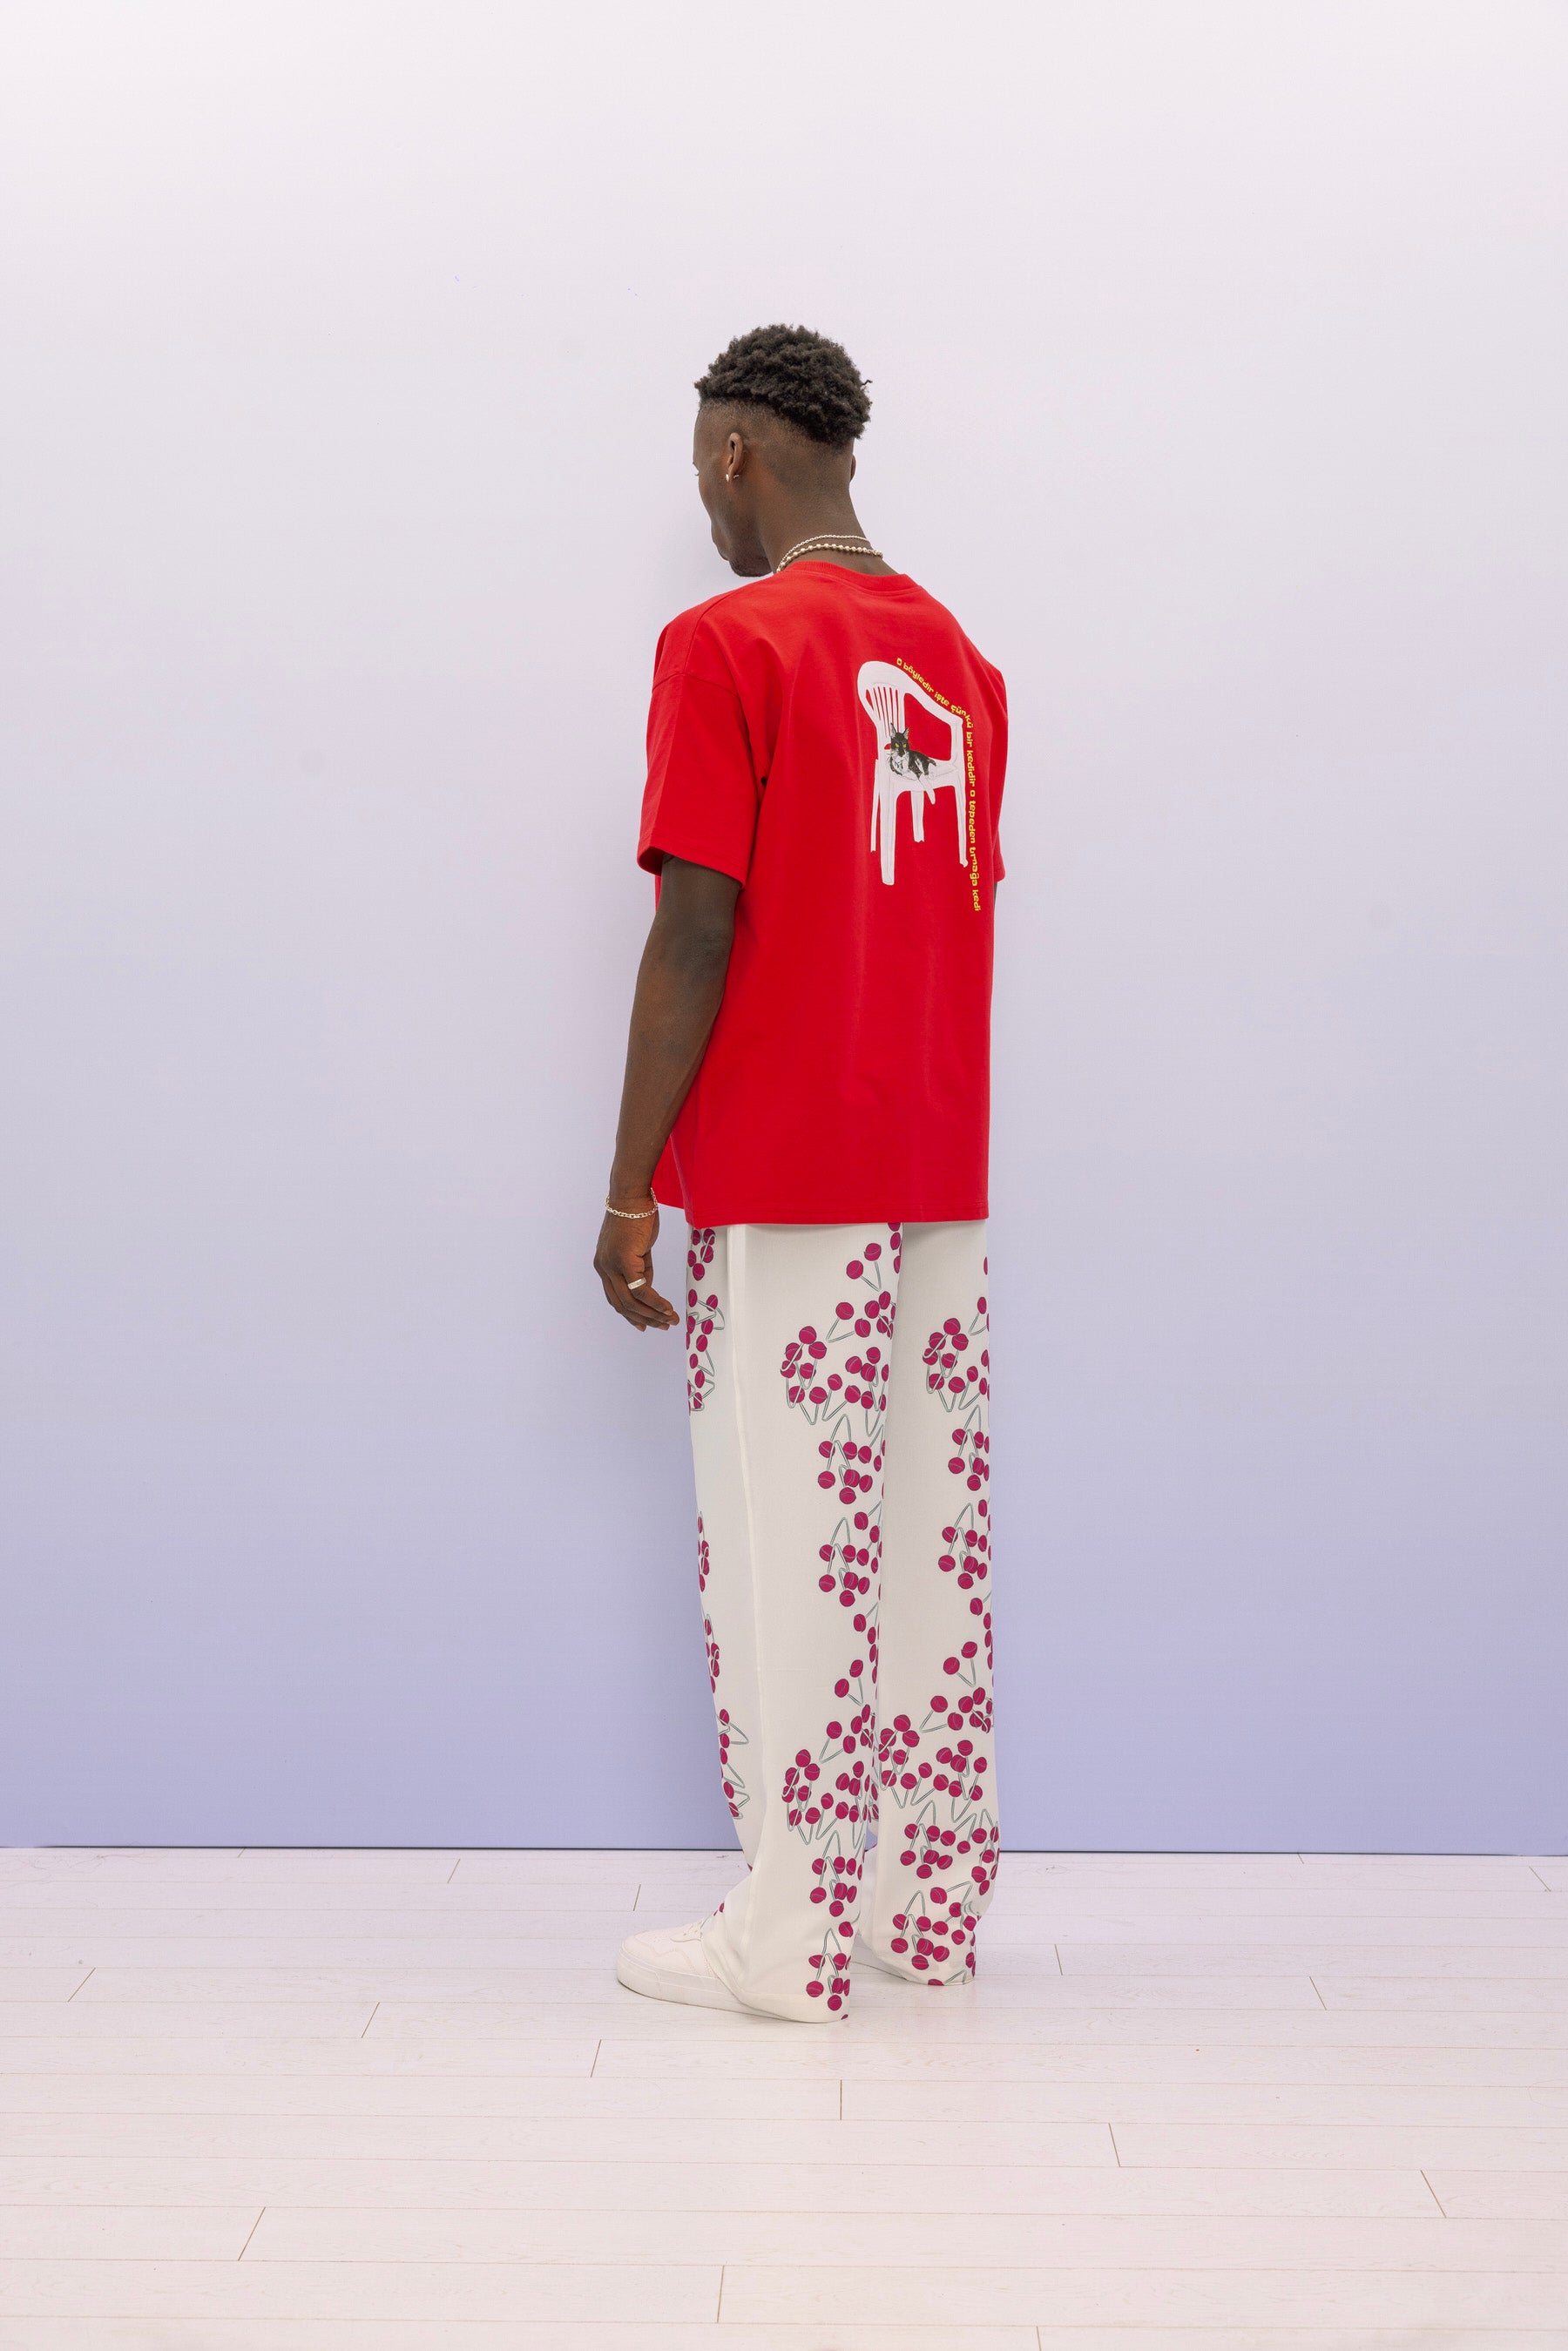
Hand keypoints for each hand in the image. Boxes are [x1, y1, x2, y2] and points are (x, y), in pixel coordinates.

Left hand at [594, 1202, 679, 1331]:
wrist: (632, 1196)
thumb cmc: (637, 1217)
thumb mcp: (638, 1248)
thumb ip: (641, 1270)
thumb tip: (647, 1290)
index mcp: (603, 1265)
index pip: (614, 1298)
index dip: (630, 1315)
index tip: (644, 1325)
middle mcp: (603, 1268)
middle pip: (621, 1305)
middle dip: (644, 1319)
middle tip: (663, 1326)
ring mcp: (610, 1265)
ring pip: (630, 1301)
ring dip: (652, 1314)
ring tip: (669, 1319)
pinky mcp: (623, 1260)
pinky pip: (640, 1289)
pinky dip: (654, 1302)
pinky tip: (666, 1307)